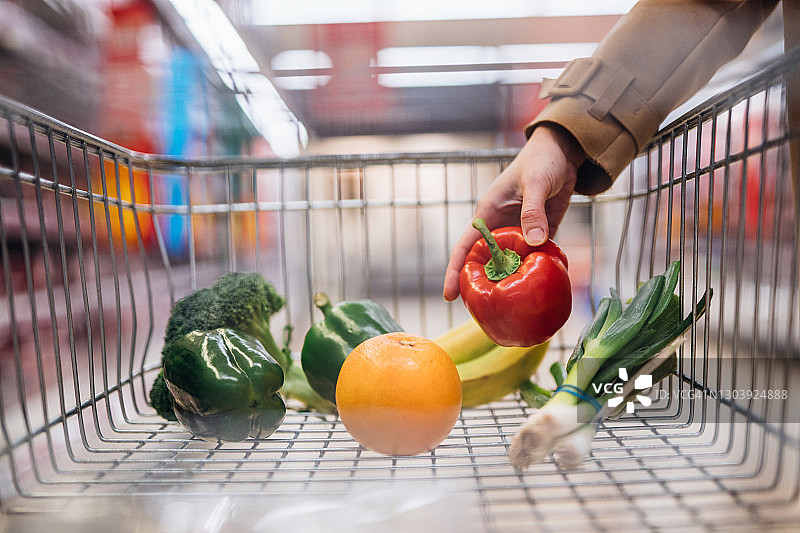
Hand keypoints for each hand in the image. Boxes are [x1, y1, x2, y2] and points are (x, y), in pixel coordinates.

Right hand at [442, 123, 584, 300]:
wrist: (563, 152)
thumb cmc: (541, 161)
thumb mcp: (535, 183)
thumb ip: (533, 212)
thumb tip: (534, 242)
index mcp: (488, 214)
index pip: (465, 247)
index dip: (454, 271)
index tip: (449, 295)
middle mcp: (499, 226)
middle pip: (486, 261)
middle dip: (482, 284)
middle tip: (483, 312)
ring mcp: (518, 231)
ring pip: (510, 263)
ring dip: (511, 281)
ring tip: (511, 308)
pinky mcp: (539, 233)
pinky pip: (533, 257)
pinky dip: (535, 270)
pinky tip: (540, 288)